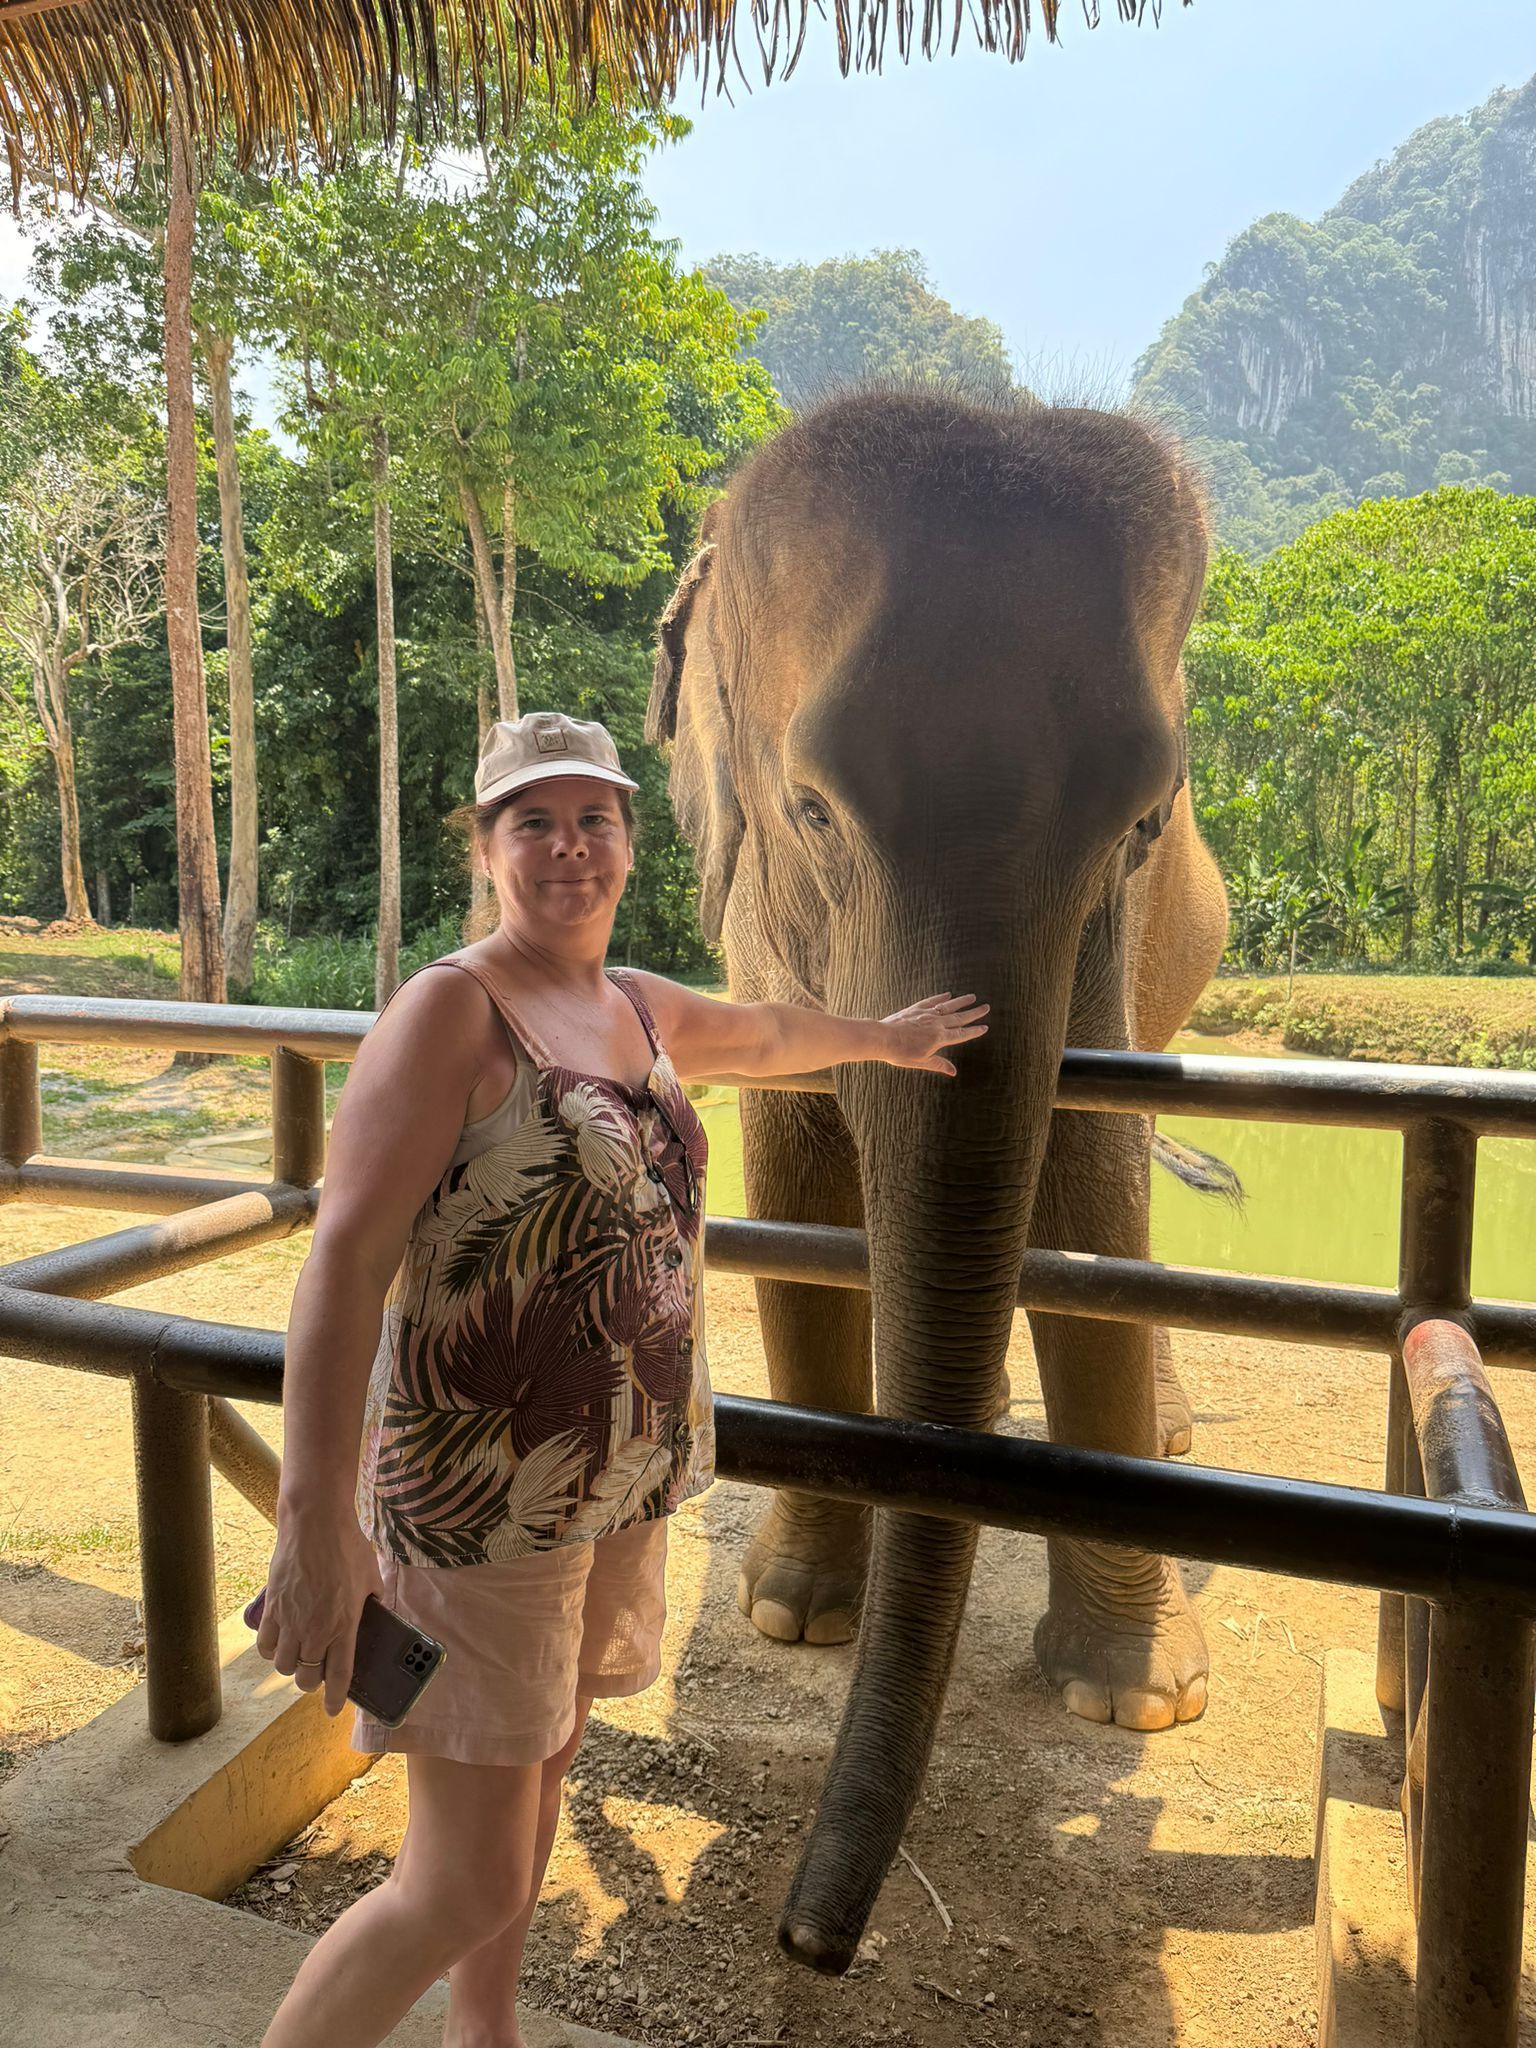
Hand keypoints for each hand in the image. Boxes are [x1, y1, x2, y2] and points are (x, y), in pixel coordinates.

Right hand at [251, 1505, 385, 1717]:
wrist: (315, 1522)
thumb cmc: (347, 1546)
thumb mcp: (372, 1576)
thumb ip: (374, 1601)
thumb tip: (379, 1613)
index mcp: (344, 1624)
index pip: (338, 1675)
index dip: (334, 1699)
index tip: (333, 1709)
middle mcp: (315, 1629)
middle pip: (306, 1677)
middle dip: (311, 1681)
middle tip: (317, 1671)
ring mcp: (290, 1620)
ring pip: (282, 1665)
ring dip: (291, 1666)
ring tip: (298, 1655)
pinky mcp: (272, 1608)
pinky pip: (264, 1645)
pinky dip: (270, 1650)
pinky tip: (278, 1642)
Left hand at [879, 993, 989, 1075]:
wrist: (882, 1038)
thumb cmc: (900, 1053)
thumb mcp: (921, 1062)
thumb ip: (939, 1064)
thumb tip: (954, 1072)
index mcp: (939, 1038)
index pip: (962, 1034)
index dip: (974, 1031)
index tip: (985, 1027)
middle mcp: (936, 1023)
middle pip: (959, 1017)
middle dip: (974, 1013)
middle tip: (986, 1007)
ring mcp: (926, 1014)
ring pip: (948, 1006)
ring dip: (962, 1001)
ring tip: (972, 997)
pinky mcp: (916, 1008)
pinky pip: (932, 1001)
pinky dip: (941, 998)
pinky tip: (948, 995)